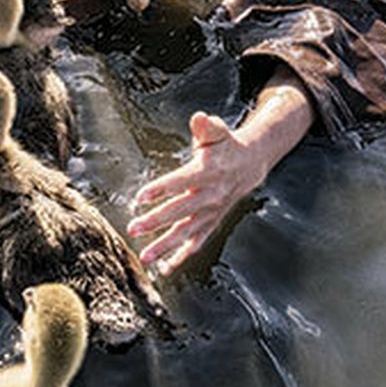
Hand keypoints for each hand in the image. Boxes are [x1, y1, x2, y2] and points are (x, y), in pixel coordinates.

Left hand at [127, 111, 269, 275]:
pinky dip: (182, 257)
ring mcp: (212, 212)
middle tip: (133, 227)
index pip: (182, 181)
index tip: (140, 196)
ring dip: (166, 245)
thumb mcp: (218, 131)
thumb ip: (207, 127)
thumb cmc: (225, 146)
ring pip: (187, 232)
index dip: (162, 188)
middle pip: (181, 210)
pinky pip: (197, 243)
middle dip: (157, 221)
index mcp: (208, 171)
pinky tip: (165, 269)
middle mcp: (210, 195)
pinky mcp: (212, 222)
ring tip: (145, 255)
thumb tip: (199, 117)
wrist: (252, 164)